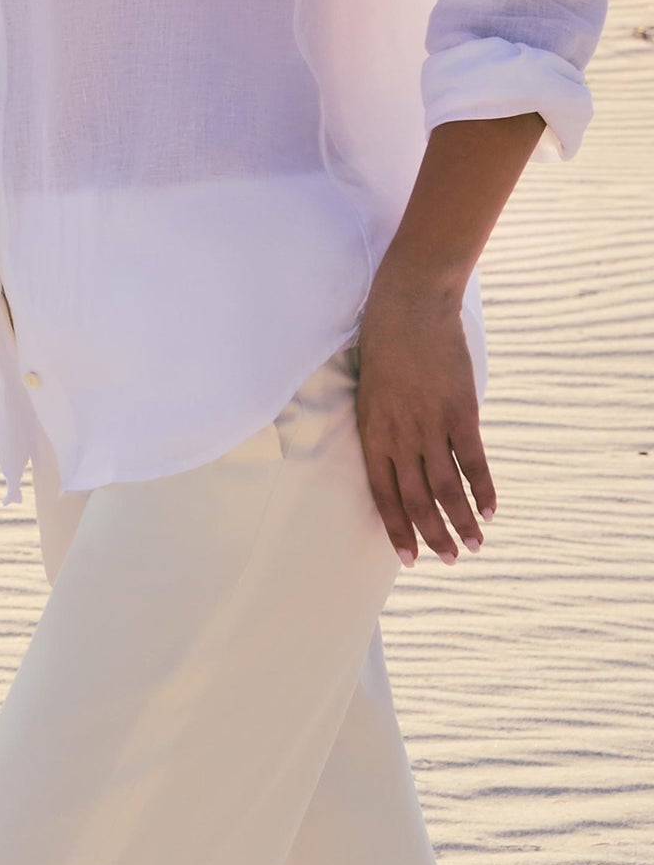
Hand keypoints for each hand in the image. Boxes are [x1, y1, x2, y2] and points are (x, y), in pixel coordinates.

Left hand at [356, 264, 494, 565]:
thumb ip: (384, 427)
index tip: (408, 558)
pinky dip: (485, 490)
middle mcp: (400, 436)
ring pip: (447, 490)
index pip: (382, 494)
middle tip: (449, 560)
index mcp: (373, 431)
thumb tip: (399, 459)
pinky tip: (492, 510)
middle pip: (417, 500)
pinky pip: (475, 463)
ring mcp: (430, 425)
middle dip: (433, 536)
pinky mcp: (460, 413)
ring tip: (475, 545)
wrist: (408, 304)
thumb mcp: (371, 390)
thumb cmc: (384, 343)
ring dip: (462, 522)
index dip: (396, 529)